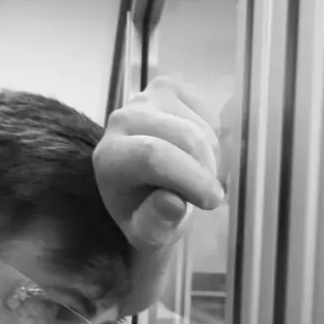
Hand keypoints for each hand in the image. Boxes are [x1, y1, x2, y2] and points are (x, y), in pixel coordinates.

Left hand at [93, 76, 223, 254]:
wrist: (146, 193)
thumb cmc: (148, 217)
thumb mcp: (150, 234)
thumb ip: (156, 223)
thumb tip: (173, 202)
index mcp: (109, 158)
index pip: (154, 156)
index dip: (191, 179)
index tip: (212, 201)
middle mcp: (121, 119)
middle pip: (184, 137)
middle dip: (206, 171)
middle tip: (208, 197)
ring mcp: (145, 98)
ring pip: (201, 128)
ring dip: (211, 160)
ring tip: (197, 179)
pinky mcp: (168, 89)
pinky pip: (208, 116)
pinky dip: (213, 142)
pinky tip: (197, 158)